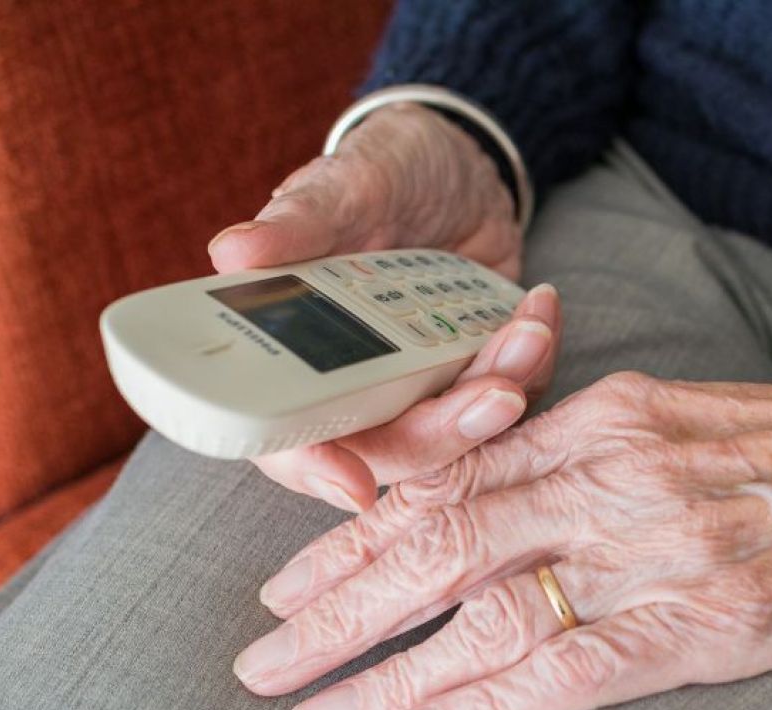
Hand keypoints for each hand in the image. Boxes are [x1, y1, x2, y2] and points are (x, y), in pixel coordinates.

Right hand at [206, 102, 546, 510]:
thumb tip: (231, 252)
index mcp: (299, 357)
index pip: (291, 439)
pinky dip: (535, 361)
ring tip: (528, 330)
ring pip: (462, 430)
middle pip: (394, 450)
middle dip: (448, 431)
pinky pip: (514, 391)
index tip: (354, 486)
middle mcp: (360, 385)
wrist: (456, 161)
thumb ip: (300, 224)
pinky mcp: (478, 370)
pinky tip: (540, 310)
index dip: (316, 470)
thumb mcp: (343, 187)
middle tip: (497, 394)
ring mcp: (424, 383)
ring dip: (503, 388)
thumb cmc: (381, 171)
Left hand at [235, 360, 771, 709]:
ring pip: (482, 613)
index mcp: (612, 414)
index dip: (364, 530)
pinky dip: (477, 705)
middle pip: (442, 540)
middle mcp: (616, 476)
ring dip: (384, 668)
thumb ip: (594, 453)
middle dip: (339, 601)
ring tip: (306, 702)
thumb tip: (503, 501)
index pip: (456, 475)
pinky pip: (563, 674)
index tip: (300, 576)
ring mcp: (654, 551)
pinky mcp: (700, 626)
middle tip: (263, 651)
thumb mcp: (693, 414)